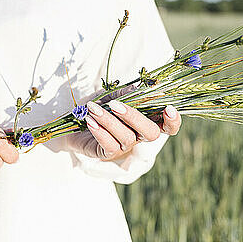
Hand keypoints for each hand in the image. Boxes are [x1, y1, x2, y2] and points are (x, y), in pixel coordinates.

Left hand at [66, 101, 180, 161]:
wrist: (69, 120)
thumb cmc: (95, 106)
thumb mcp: (109, 95)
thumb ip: (125, 93)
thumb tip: (138, 89)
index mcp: (144, 120)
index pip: (167, 126)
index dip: (173, 121)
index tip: (169, 108)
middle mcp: (138, 136)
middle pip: (151, 134)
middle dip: (135, 117)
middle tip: (115, 104)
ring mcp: (123, 147)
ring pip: (127, 137)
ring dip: (109, 120)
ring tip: (93, 108)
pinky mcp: (106, 153)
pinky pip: (109, 145)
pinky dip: (100, 131)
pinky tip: (90, 120)